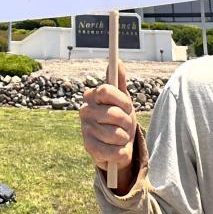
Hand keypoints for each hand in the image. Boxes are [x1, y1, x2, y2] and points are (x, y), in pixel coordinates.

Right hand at [80, 61, 136, 180]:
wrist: (117, 145)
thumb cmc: (120, 119)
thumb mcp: (123, 99)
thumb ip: (120, 81)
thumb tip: (117, 61)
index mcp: (92, 96)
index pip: (106, 90)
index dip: (121, 100)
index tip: (128, 106)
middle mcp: (84, 111)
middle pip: (114, 113)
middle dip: (127, 121)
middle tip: (125, 124)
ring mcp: (85, 130)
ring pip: (117, 134)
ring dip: (125, 137)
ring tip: (121, 137)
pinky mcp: (89, 148)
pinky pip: (114, 150)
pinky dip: (121, 152)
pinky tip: (116, 149)